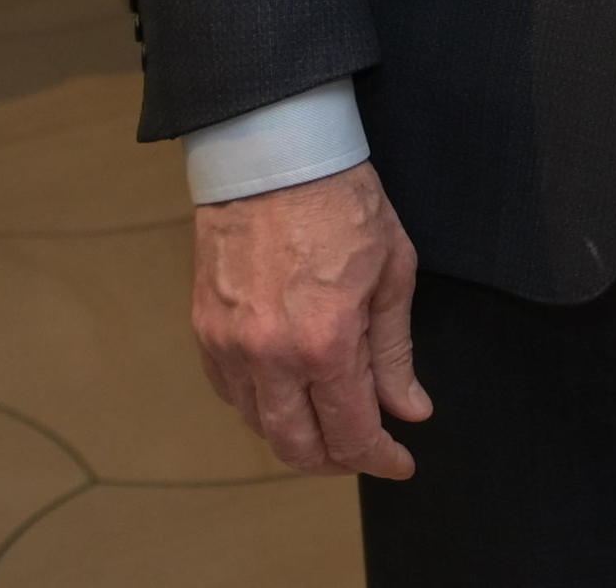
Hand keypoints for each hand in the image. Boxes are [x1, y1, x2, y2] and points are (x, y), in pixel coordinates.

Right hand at [191, 161, 429, 476]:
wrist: (275, 154)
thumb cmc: (341, 201)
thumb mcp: (392, 273)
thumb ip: (395, 353)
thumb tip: (410, 410)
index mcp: (326, 344)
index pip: (352, 433)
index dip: (380, 458)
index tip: (399, 462)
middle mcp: (270, 356)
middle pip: (296, 447)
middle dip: (335, 462)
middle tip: (362, 451)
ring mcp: (230, 344)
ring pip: (259, 425)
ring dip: (295, 437)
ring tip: (327, 424)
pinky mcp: (204, 328)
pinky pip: (228, 392)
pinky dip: (258, 406)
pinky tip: (284, 394)